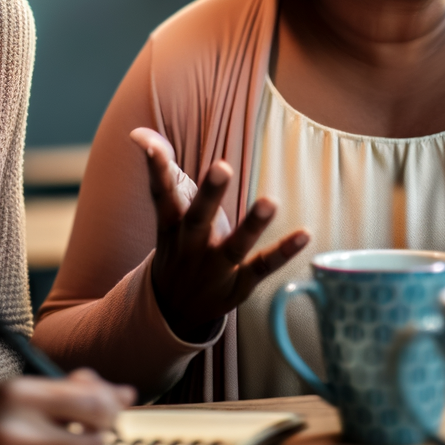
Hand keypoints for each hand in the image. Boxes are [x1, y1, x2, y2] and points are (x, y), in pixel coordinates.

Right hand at [134, 127, 309, 342]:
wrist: (172, 312)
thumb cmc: (177, 247)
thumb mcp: (166, 214)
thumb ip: (163, 172)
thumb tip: (139, 132)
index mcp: (171, 227)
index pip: (161, 195)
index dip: (156, 170)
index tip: (151, 146)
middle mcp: (190, 248)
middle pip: (197, 220)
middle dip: (209, 194)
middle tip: (222, 166)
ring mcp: (214, 270)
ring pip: (233, 248)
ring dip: (251, 226)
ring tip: (271, 201)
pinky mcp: (238, 287)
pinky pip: (262, 268)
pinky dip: (282, 253)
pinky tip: (305, 234)